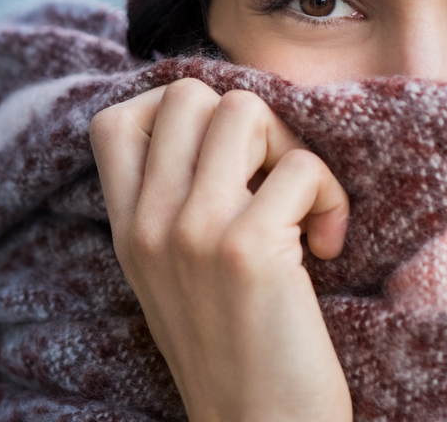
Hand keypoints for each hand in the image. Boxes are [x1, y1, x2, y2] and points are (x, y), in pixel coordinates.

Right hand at [90, 79, 351, 421]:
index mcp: (127, 230)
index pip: (116, 122)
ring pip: (244, 110)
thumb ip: (174, 208)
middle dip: (248, 122)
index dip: (176, 113)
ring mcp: (193, 231)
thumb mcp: (173, 277)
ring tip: (302, 207)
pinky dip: (330, 197)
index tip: (224, 157)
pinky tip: (328, 247)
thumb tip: (224, 125)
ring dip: (291, 148)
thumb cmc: (234, 351)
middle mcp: (149, 223)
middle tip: (272, 179)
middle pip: (189, 95)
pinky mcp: (246, 249)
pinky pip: (301, 166)